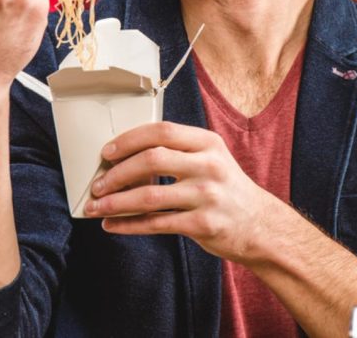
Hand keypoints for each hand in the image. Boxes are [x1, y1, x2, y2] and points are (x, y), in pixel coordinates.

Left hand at [85, 121, 276, 262]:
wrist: (260, 225)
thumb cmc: (226, 188)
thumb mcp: (211, 158)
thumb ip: (178, 151)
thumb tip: (127, 154)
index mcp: (207, 142)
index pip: (162, 131)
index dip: (130, 139)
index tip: (107, 151)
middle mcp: (209, 165)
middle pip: (152, 159)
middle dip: (117, 172)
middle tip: (97, 183)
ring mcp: (207, 195)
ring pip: (150, 195)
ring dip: (116, 202)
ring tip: (96, 206)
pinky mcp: (203, 224)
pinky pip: (156, 224)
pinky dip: (129, 225)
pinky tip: (112, 225)